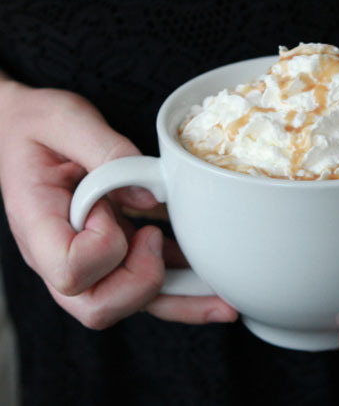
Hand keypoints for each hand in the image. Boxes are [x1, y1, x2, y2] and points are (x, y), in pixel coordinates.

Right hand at [0, 80, 236, 328]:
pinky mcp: (114, 255)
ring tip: (226, 301)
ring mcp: (88, 262)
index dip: (105, 248)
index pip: (71, 271)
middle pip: (99, 307)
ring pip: (133, 305)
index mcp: (38, 223)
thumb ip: (107, 152)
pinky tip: (214, 279)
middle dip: (144, 284)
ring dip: (183, 303)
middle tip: (157, 237)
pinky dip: (185, 287)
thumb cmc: (37, 126)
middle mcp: (59, 255)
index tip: (118, 212)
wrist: (23, 132)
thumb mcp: (65, 120)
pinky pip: (151, 286)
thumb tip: (150, 196)